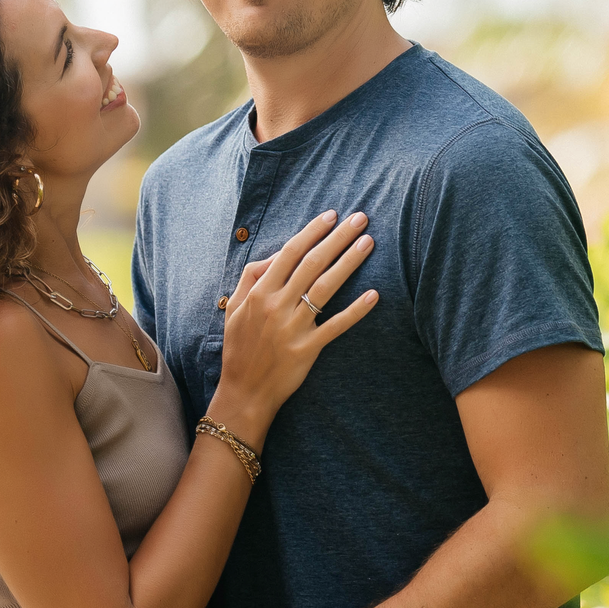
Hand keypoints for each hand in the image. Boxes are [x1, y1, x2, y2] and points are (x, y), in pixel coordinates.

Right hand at [205, 210, 379, 443]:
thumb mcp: (235, 307)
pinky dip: (356, 310)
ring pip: (326, 287)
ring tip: (368, 243)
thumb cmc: (240, 347)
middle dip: (338, 237)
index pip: (290, 252)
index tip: (331, 216)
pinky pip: (336, 325)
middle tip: (360, 218)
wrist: (243, 391)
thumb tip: (277, 255)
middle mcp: (276, 305)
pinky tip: (374, 295)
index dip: (312, 231)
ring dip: (349, 262)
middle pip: (313, 263)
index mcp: (259, 292)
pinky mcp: (308, 348)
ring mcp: (293, 327)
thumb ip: (251, 276)